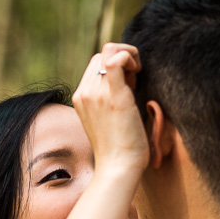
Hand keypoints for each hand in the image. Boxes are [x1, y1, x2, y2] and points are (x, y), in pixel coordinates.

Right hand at [72, 43, 147, 174]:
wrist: (118, 167)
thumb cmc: (120, 148)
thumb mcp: (107, 119)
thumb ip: (110, 99)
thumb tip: (128, 79)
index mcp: (81, 97)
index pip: (96, 64)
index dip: (115, 66)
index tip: (130, 84)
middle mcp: (84, 92)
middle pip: (102, 55)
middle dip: (122, 60)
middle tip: (136, 82)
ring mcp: (96, 93)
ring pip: (110, 51)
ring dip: (128, 58)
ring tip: (137, 81)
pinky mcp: (113, 96)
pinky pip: (116, 60)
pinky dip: (130, 57)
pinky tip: (138, 72)